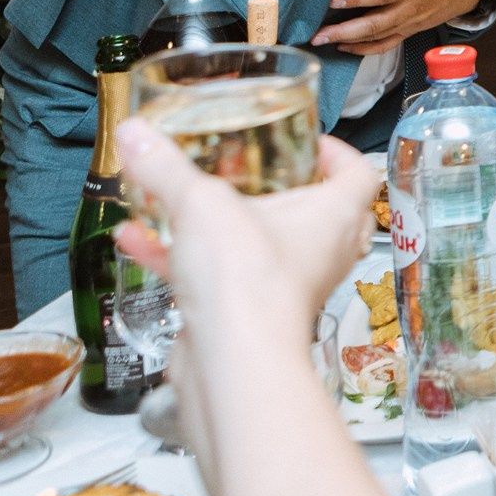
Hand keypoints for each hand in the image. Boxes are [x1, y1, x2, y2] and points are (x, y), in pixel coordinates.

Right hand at [116, 121, 378, 345]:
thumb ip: (167, 168)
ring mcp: (289, 285)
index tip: (310, 142)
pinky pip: (219, 277)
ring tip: (177, 203)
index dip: (338, 154)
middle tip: (256, 175)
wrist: (232, 358)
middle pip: (318, 213)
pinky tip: (137, 241)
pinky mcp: (251, 313)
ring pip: (260, 246)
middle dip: (284, 193)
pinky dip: (182, 257)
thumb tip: (138, 136)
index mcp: (334, 215)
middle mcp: (322, 251)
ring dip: (218, 226)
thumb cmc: (249, 280)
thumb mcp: (200, 204)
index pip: (358, 173)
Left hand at [313, 0, 488, 54]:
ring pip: (377, 37)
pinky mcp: (408, 31)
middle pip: (376, 23)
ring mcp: (409, 23)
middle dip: (345, 29)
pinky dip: (364, 51)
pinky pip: (385, 46)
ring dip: (348, 40)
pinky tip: (342, 48)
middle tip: (317, 33)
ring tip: (320, 40)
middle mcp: (411, 7)